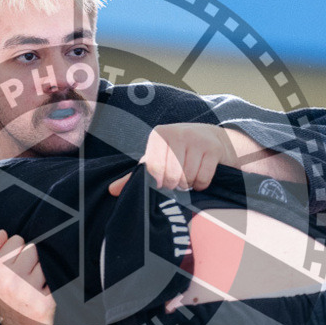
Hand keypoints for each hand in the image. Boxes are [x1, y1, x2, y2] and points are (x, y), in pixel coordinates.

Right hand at [0, 231, 54, 324]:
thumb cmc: (5, 299)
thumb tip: (2, 232)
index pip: (16, 240)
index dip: (18, 249)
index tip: (18, 262)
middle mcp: (11, 283)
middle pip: (32, 248)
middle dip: (33, 258)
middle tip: (29, 274)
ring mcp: (30, 293)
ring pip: (45, 262)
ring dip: (44, 270)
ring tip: (37, 283)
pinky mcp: (48, 303)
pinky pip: (56, 278)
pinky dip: (55, 282)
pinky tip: (47, 291)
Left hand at [109, 123, 229, 195]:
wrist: (212, 138)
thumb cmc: (178, 152)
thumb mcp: (157, 159)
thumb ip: (137, 175)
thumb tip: (112, 190)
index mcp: (159, 136)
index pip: (153, 169)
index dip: (158, 183)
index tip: (161, 184)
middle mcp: (177, 133)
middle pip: (171, 177)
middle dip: (175, 186)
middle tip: (177, 182)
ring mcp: (197, 139)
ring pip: (188, 178)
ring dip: (189, 185)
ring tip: (189, 177)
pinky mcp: (213, 148)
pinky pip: (203, 178)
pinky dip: (201, 184)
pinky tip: (200, 176)